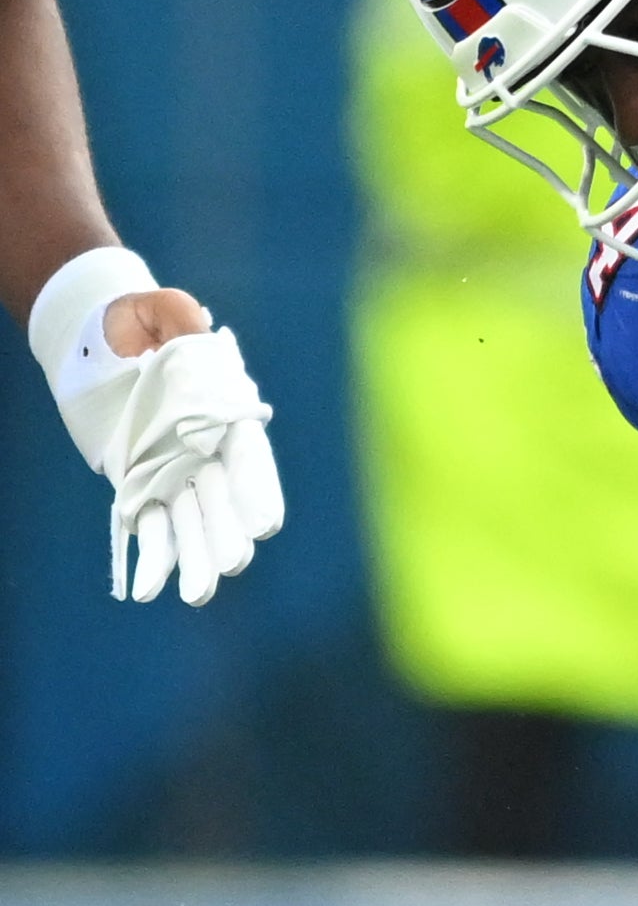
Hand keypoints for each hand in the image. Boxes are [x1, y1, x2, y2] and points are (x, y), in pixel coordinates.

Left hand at [38, 274, 281, 605]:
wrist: (104, 339)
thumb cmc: (141, 320)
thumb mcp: (161, 310)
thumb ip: (177, 318)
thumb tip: (192, 327)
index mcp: (223, 409)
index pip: (247, 455)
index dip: (257, 490)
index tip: (265, 524)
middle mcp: (205, 447)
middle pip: (222, 499)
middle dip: (228, 533)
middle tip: (234, 563)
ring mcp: (173, 469)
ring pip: (189, 523)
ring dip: (195, 559)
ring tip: (198, 595)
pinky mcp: (138, 482)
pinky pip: (148, 526)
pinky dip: (151, 557)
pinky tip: (149, 589)